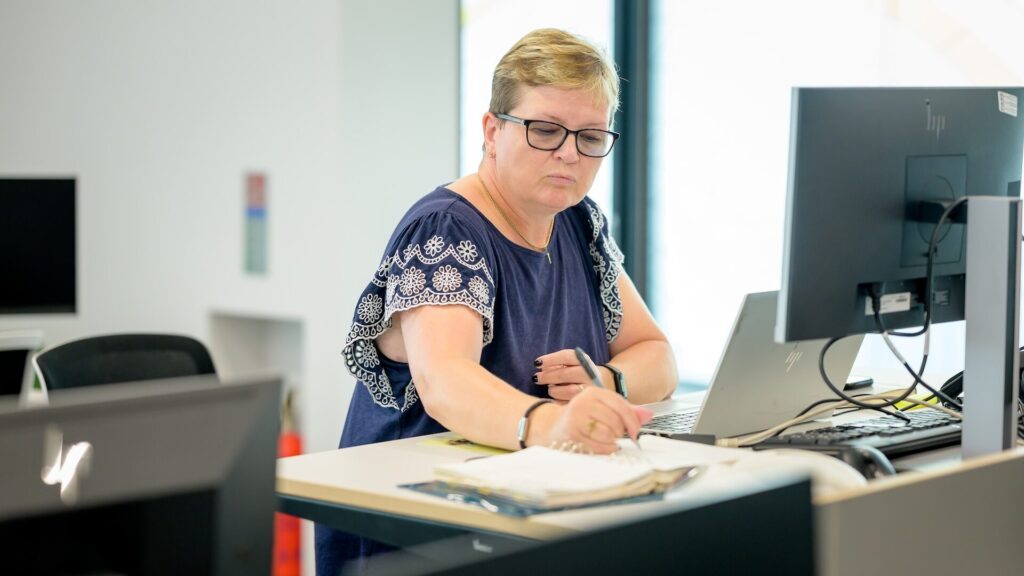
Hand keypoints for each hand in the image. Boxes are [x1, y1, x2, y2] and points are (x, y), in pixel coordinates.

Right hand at [530, 387, 652, 454]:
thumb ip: (627, 412)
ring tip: (605, 438)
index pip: (621, 405)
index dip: (633, 421)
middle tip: (614, 434)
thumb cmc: (583, 417)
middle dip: (620, 432)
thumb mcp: (604, 409)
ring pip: (607, 433)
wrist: (553, 426)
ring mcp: (576, 417)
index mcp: (594, 392)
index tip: (636, 432)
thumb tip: (648, 415)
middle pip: (615, 421)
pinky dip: (604, 449)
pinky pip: (598, 445)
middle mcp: (584, 402)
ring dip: (611, 441)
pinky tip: (600, 445)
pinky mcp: (571, 433)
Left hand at [533, 348, 606, 402]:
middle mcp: (590, 374)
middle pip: (566, 374)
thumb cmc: (580, 372)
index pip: (567, 356)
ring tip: (550, 388)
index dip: (550, 359)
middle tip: (536, 378)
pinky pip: (570, 404)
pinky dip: (559, 401)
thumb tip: (540, 367)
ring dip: (554, 390)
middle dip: (548, 376)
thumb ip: (559, 363)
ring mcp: (590, 389)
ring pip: (569, 390)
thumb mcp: (574, 363)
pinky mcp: (588, 402)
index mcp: (585, 361)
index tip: (536, 363)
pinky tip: (554, 399)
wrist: (605, 383)